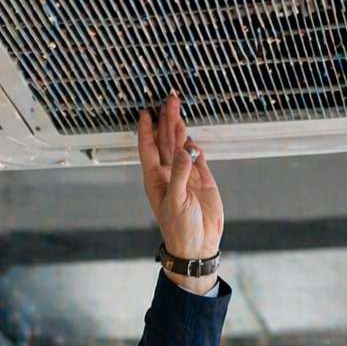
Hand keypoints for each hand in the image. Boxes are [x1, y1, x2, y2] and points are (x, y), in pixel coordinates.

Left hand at [136, 91, 223, 262]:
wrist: (198, 245)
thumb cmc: (180, 228)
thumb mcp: (176, 201)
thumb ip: (179, 175)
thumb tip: (183, 150)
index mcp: (156, 179)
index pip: (149, 149)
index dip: (146, 130)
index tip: (144, 112)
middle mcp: (169, 174)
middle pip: (165, 141)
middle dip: (166, 120)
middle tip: (169, 99)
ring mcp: (186, 175)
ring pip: (181, 145)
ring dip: (179, 128)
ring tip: (177, 108)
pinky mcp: (202, 179)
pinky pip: (197, 157)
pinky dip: (194, 145)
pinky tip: (190, 135)